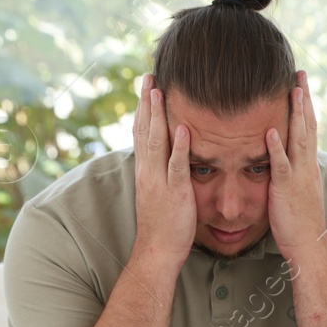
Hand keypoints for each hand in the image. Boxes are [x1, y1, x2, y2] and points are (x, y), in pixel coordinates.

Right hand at [131, 74, 195, 266]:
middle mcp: (148, 171)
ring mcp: (159, 181)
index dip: (143, 108)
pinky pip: (177, 166)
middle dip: (146, 102)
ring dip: (158, 115)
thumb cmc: (164, 224)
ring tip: (159, 91)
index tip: (146, 86)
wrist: (157, 251)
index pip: (141, 132)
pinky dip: (180, 146)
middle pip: (144, 129)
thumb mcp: (160, 192)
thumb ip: (162, 172)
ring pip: (156, 142)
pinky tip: (184, 128)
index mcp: (145, 170)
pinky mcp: (175, 193)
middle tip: (148, 76)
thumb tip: (168, 156)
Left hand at [267, 69, 326, 259]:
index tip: (301, 84)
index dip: (305, 105)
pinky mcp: (286, 188)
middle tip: (300, 73)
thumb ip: (291, 170)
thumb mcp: (296, 189)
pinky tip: (269, 130)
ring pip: (299, 138)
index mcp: (308, 165)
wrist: (308, 244)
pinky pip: (281, 164)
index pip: (309, 128)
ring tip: (292, 90)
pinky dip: (276, 147)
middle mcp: (307, 165)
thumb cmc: (299, 221)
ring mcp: (298, 175)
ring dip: (296, 113)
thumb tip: (284, 157)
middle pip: (308, 125)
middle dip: (304, 99)